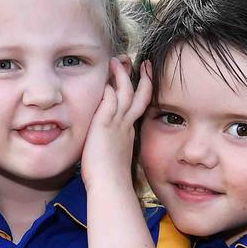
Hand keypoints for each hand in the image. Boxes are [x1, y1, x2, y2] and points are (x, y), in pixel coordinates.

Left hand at [82, 58, 150, 188]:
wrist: (110, 186)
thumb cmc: (108, 178)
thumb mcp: (114, 155)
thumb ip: (112, 145)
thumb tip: (108, 146)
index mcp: (128, 132)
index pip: (136, 106)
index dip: (140, 91)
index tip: (141, 80)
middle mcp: (125, 125)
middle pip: (139, 95)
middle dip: (142, 78)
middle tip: (143, 63)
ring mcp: (116, 125)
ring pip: (125, 93)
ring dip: (121, 76)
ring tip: (116, 61)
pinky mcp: (104, 126)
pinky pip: (108, 102)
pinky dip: (108, 89)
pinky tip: (105, 79)